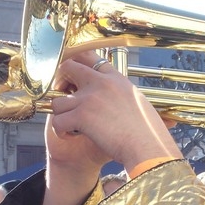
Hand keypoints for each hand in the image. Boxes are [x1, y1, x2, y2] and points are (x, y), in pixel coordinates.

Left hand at [49, 53, 179, 170]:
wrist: (147, 146)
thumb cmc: (147, 133)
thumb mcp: (139, 103)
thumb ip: (123, 95)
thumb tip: (119, 99)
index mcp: (116, 78)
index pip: (90, 58)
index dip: (77, 66)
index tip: (73, 78)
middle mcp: (101, 83)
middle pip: (68, 68)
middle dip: (60, 82)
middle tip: (64, 99)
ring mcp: (90, 98)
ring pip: (57, 100)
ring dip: (60, 114)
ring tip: (70, 125)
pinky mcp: (82, 116)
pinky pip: (57, 121)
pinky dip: (60, 131)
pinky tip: (70, 136)